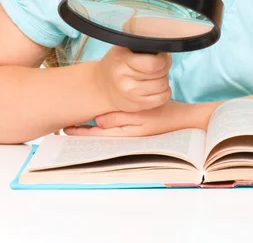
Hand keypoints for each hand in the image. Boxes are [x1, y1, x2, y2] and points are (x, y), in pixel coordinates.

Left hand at [63, 101, 193, 136]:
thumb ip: (121, 118)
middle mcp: (126, 136)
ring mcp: (132, 134)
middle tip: (64, 128)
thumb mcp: (143, 115)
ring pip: (105, 135)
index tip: (64, 128)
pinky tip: (99, 122)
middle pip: (98, 136)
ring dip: (91, 131)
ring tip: (76, 125)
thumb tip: (97, 122)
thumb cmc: (167, 116)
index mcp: (126, 133)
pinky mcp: (138, 131)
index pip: (97, 135)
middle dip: (82, 132)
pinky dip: (105, 128)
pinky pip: (116, 131)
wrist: (188, 121)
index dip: (80, 131)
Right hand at [94, 45, 171, 112]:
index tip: (161, 55)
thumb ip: (140, 45)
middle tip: (160, 65)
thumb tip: (162, 45)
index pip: (153, 63)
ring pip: (163, 86)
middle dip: (165, 67)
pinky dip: (165, 91)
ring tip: (157, 75)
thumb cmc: (116, 64)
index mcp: (122, 61)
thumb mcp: (122, 48)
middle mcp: (125, 80)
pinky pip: (162, 98)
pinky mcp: (137, 105)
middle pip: (160, 74)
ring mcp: (131, 95)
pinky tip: (158, 87)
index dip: (163, 58)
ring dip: (164, 79)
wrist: (100, 87)